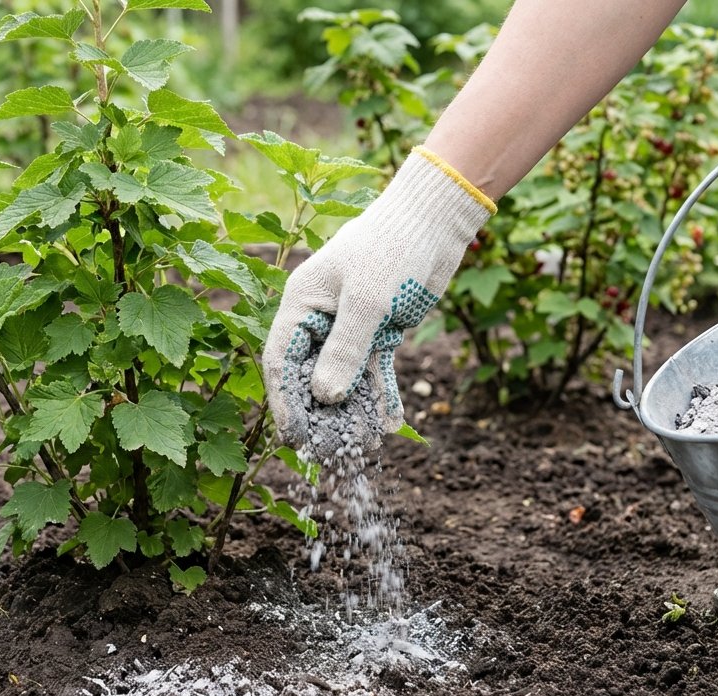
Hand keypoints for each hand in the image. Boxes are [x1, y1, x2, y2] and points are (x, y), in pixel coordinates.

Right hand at [263, 148, 494, 448]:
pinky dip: (381, 396)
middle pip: (311, 375)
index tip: (294, 438)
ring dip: (354, 412)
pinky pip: (375, 372)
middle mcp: (320, 318)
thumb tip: (325, 398)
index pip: (282, 361)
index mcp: (301, 303)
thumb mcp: (367, 300)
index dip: (285, 402)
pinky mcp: (380, 332)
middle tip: (331, 452)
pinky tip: (389, 424)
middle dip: (321, 415)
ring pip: (346, 379)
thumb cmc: (393, 247)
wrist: (436, 220)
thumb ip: (345, 350)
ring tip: (366, 445)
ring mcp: (351, 327)